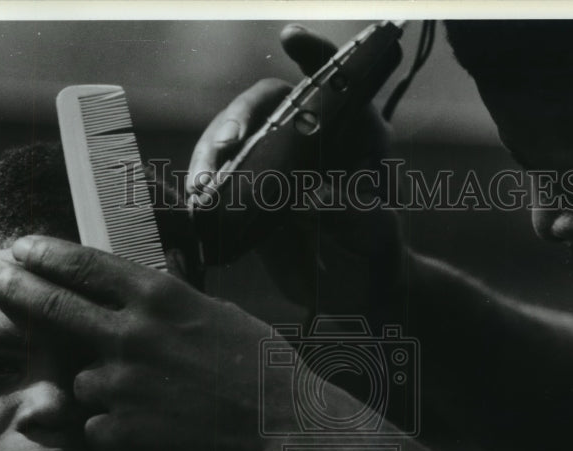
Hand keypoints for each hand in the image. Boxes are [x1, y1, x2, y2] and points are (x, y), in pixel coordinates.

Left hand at [0, 235, 288, 450]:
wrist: (285, 430)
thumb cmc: (264, 371)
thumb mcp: (222, 315)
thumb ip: (175, 303)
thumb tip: (152, 286)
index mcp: (161, 299)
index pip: (87, 266)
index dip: (48, 255)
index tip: (21, 248)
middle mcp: (132, 335)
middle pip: (54, 307)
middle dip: (15, 287)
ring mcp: (122, 385)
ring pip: (83, 382)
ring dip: (106, 389)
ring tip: (158, 403)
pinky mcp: (120, 432)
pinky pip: (100, 426)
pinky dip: (119, 429)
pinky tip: (161, 431)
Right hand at [187, 24, 403, 320]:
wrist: (358, 288)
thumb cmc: (376, 251)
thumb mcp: (375, 232)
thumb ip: (354, 215)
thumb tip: (317, 202)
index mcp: (351, 133)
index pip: (332, 81)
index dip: (314, 56)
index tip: (291, 40)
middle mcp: (308, 137)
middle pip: (264, 106)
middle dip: (237, 118)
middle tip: (228, 144)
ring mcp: (275, 162)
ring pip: (232, 138)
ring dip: (210, 155)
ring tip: (201, 186)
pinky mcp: (250, 191)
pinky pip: (219, 177)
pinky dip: (204, 185)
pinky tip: (196, 201)